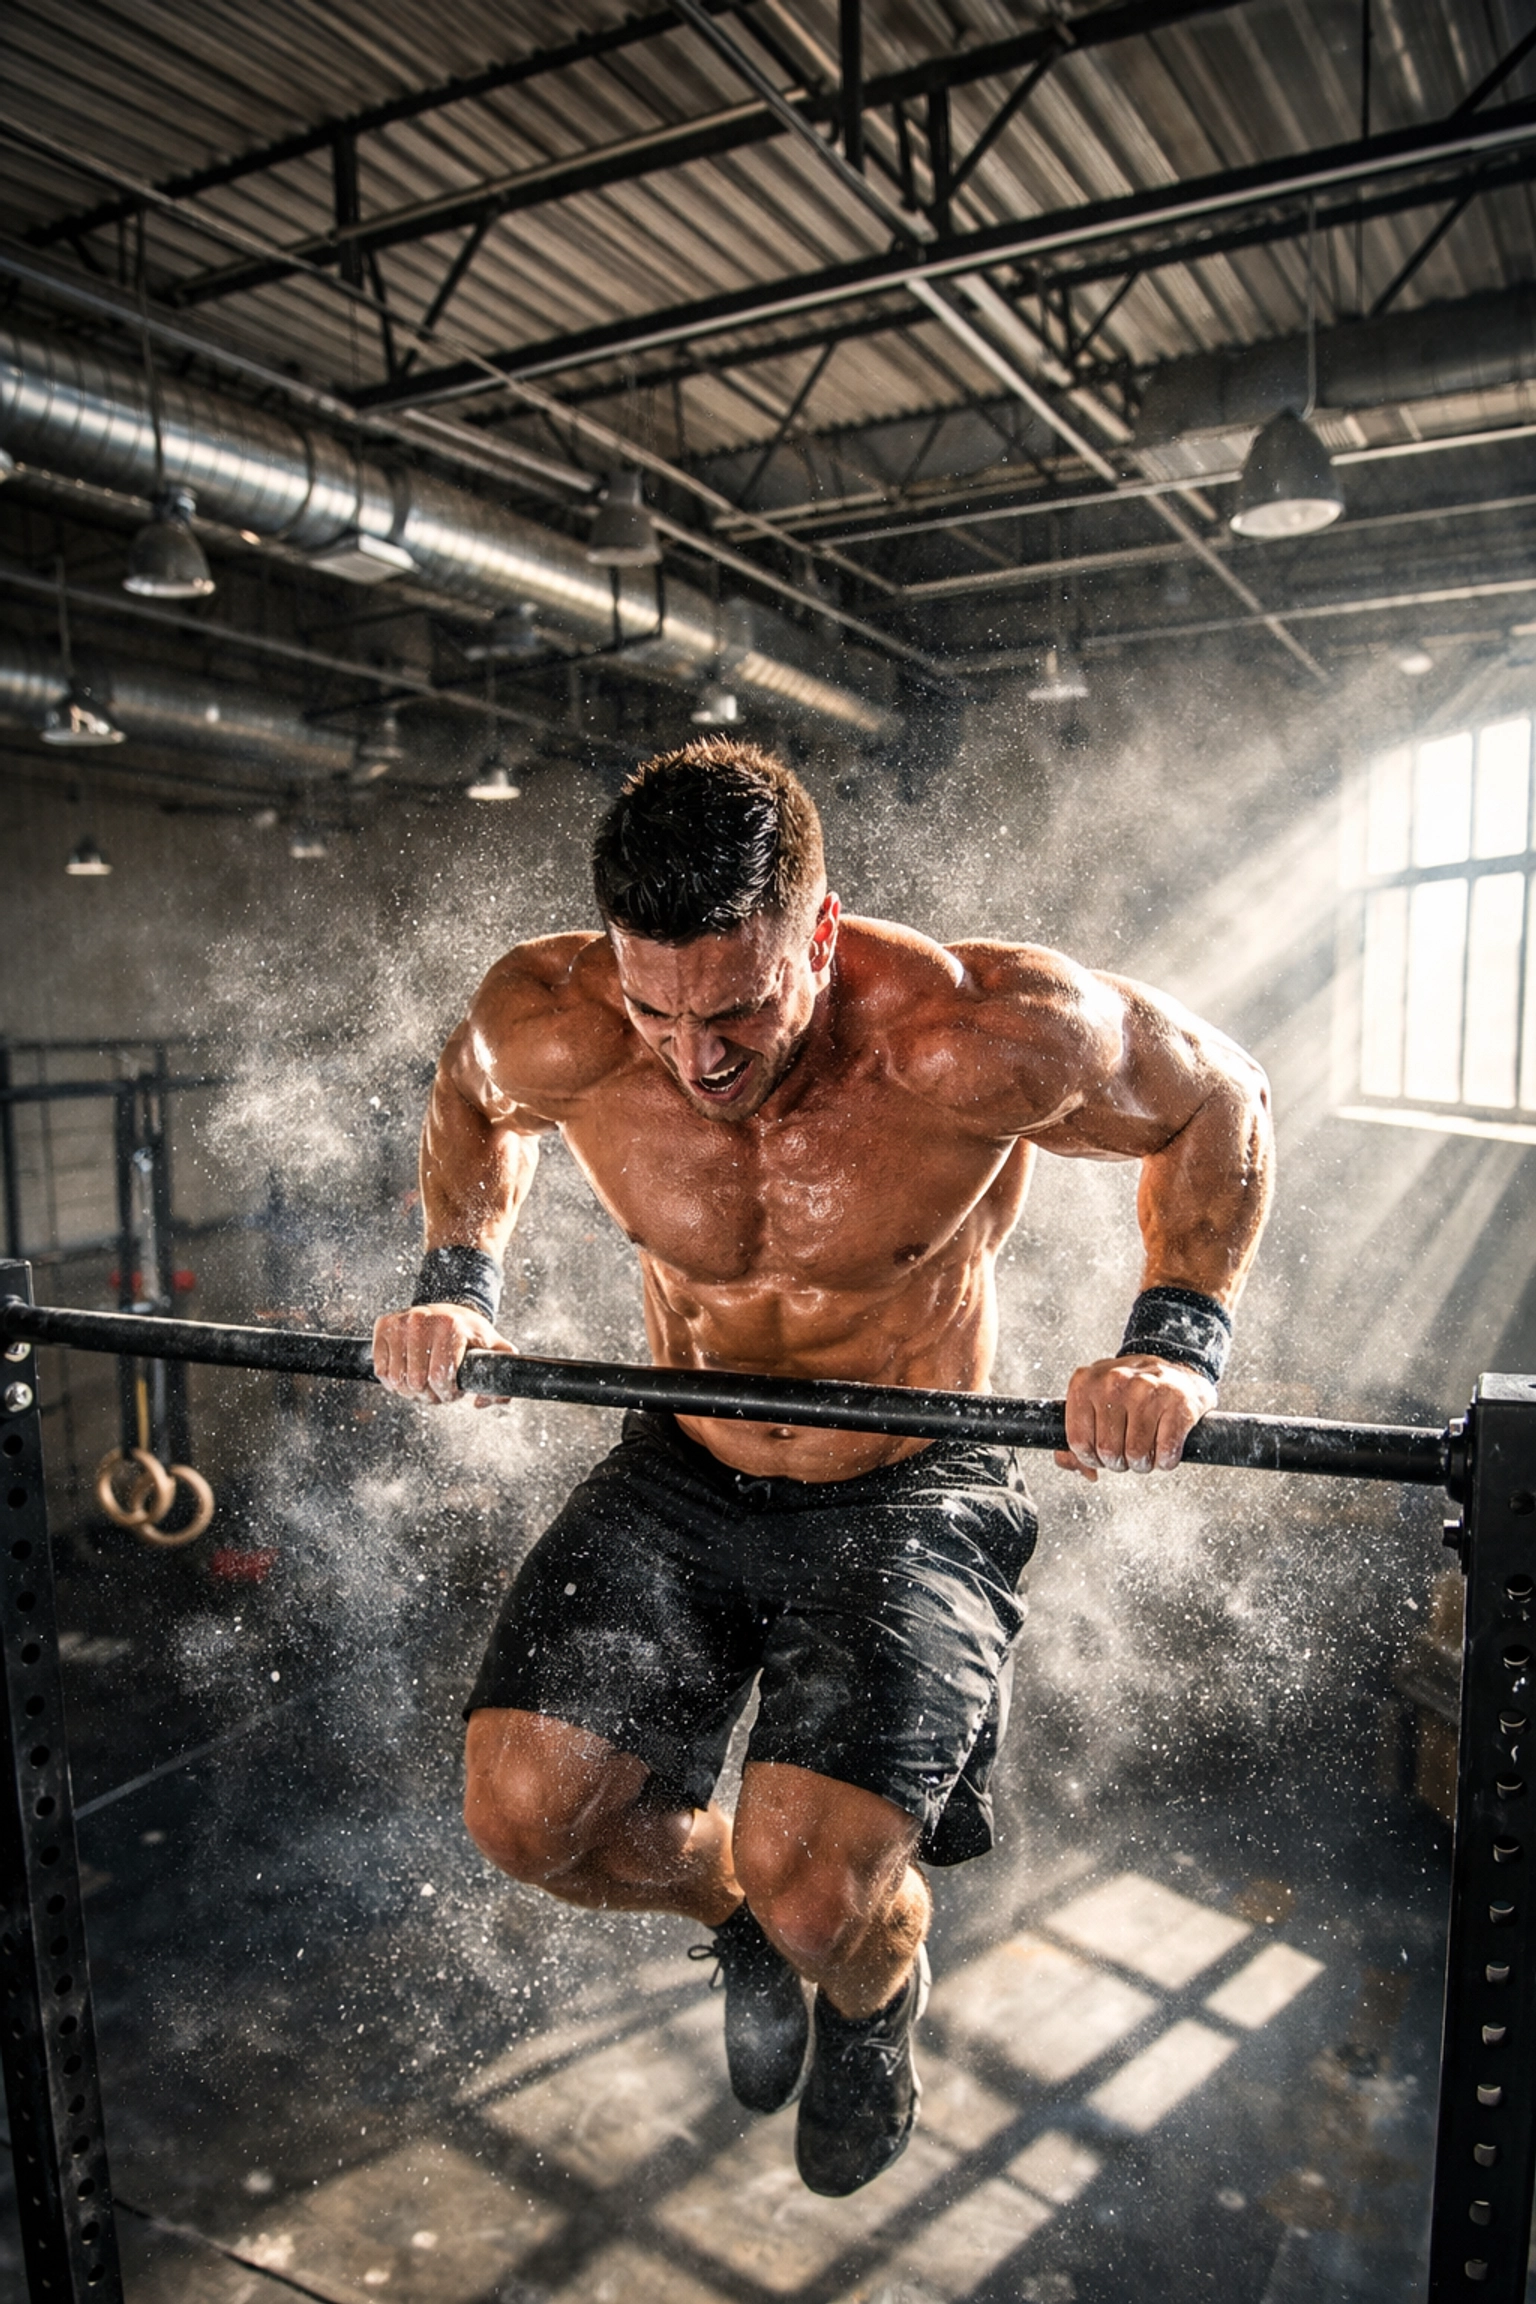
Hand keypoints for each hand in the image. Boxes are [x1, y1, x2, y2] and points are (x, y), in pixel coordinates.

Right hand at [372, 1302, 512, 1406]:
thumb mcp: (495, 1349)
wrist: (449, 1311)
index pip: (440, 1376)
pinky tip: (407, 1377)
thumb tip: (481, 1401)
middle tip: (438, 1391)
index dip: (448, 1394)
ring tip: (424, 1384)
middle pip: (417, 1381)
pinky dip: (393, 1382)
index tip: (454, 1392)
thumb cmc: (470, 1333)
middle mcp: (422, 1319)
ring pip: (397, 1378)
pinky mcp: (383, 1326)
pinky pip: (381, 1370)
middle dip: (430, 1395)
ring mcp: (400, 1322)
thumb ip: (500, 1376)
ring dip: (410, 1391)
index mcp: (451, 1325)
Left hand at [1056, 1354, 1214, 1479]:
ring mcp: (1146, 1390)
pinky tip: (1163, 1447)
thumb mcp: (1095, 1401)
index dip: (1090, 1458)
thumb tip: (1085, 1471)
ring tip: (1146, 1450)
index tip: (1100, 1457)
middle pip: (1108, 1451)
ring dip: (1142, 1463)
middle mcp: (1114, 1382)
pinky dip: (1164, 1461)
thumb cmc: (1131, 1391)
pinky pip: (1165, 1453)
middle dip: (1119, 1462)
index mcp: (1086, 1382)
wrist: (1175, 1372)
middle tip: (1127, 1452)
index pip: (1078, 1441)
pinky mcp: (1176, 1403)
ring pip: (1136, 1455)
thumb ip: (1079, 1436)